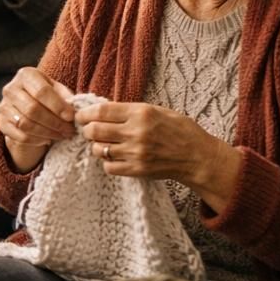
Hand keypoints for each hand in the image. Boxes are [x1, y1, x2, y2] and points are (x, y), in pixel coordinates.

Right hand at [0, 66, 76, 171]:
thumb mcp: (57, 90)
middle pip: (32, 109)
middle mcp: (10, 89)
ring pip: (26, 124)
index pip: (41, 91)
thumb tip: (74, 109)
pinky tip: (48, 139)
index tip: (71, 116)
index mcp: (25, 75)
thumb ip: (65, 96)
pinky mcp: (2, 124)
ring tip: (62, 135)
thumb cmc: (46, 96)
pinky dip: (37, 140)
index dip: (58, 106)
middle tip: (69, 130)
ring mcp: (3, 107)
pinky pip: (20, 136)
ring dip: (48, 132)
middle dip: (54, 122)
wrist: (27, 107)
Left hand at [75, 100, 228, 185]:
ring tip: (104, 144)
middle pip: (94, 130)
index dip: (85, 113)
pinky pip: (108, 166)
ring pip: (98, 149)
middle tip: (90, 130)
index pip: (101, 111)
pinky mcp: (137, 170)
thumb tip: (101, 110)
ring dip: (97, 146)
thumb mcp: (157, 111)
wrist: (198, 157)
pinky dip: (107, 162)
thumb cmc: (179, 130)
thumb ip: (130, 111)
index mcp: (141, 113)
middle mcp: (136, 132)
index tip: (81, 116)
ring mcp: (136, 153)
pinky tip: (115, 157)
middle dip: (87, 130)